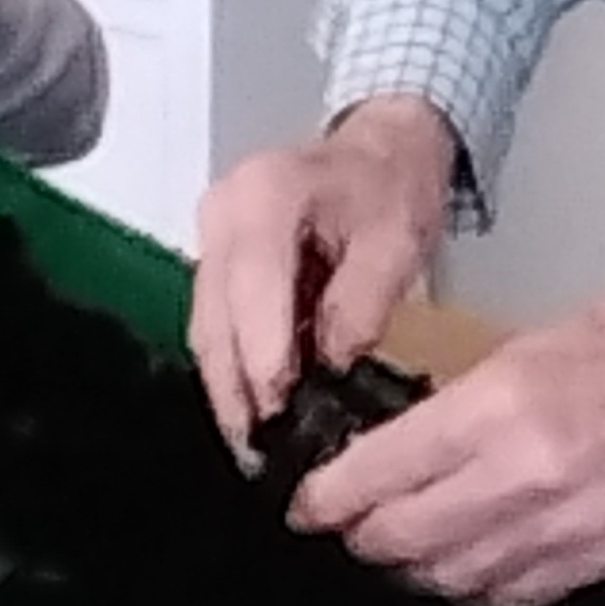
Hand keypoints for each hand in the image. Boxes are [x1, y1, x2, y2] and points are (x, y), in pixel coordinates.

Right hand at [191, 95, 454, 443]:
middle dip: (235, 391)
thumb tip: (329, 368)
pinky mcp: (214, 258)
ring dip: (229, 388)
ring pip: (207, 327)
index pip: (252, 288)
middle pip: (215, 317)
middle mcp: (222, 211)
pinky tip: (256, 408)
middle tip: (259, 455)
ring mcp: (210, 234)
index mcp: (266, 195)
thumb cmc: (392, 188)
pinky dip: (235, 367)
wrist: (380, 149)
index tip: (278, 418)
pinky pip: (215, 322)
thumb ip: (361, 304)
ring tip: (256, 446)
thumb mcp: (397, 243)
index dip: (262, 359)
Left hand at [289, 260, 604, 605]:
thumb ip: (460, 403)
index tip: (304, 500)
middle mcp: (526, 483)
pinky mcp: (596, 564)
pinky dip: (468, 586)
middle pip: (401, 540)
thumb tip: (397, 447)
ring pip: (447, 579)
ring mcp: (564, 534)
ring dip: (407, 566)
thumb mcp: (528, 343)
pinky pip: (506, 597)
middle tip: (340, 519)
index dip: (325, 497)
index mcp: (502, 412)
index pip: (379, 476)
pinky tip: (459, 563)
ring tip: (393, 540)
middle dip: (356, 535)